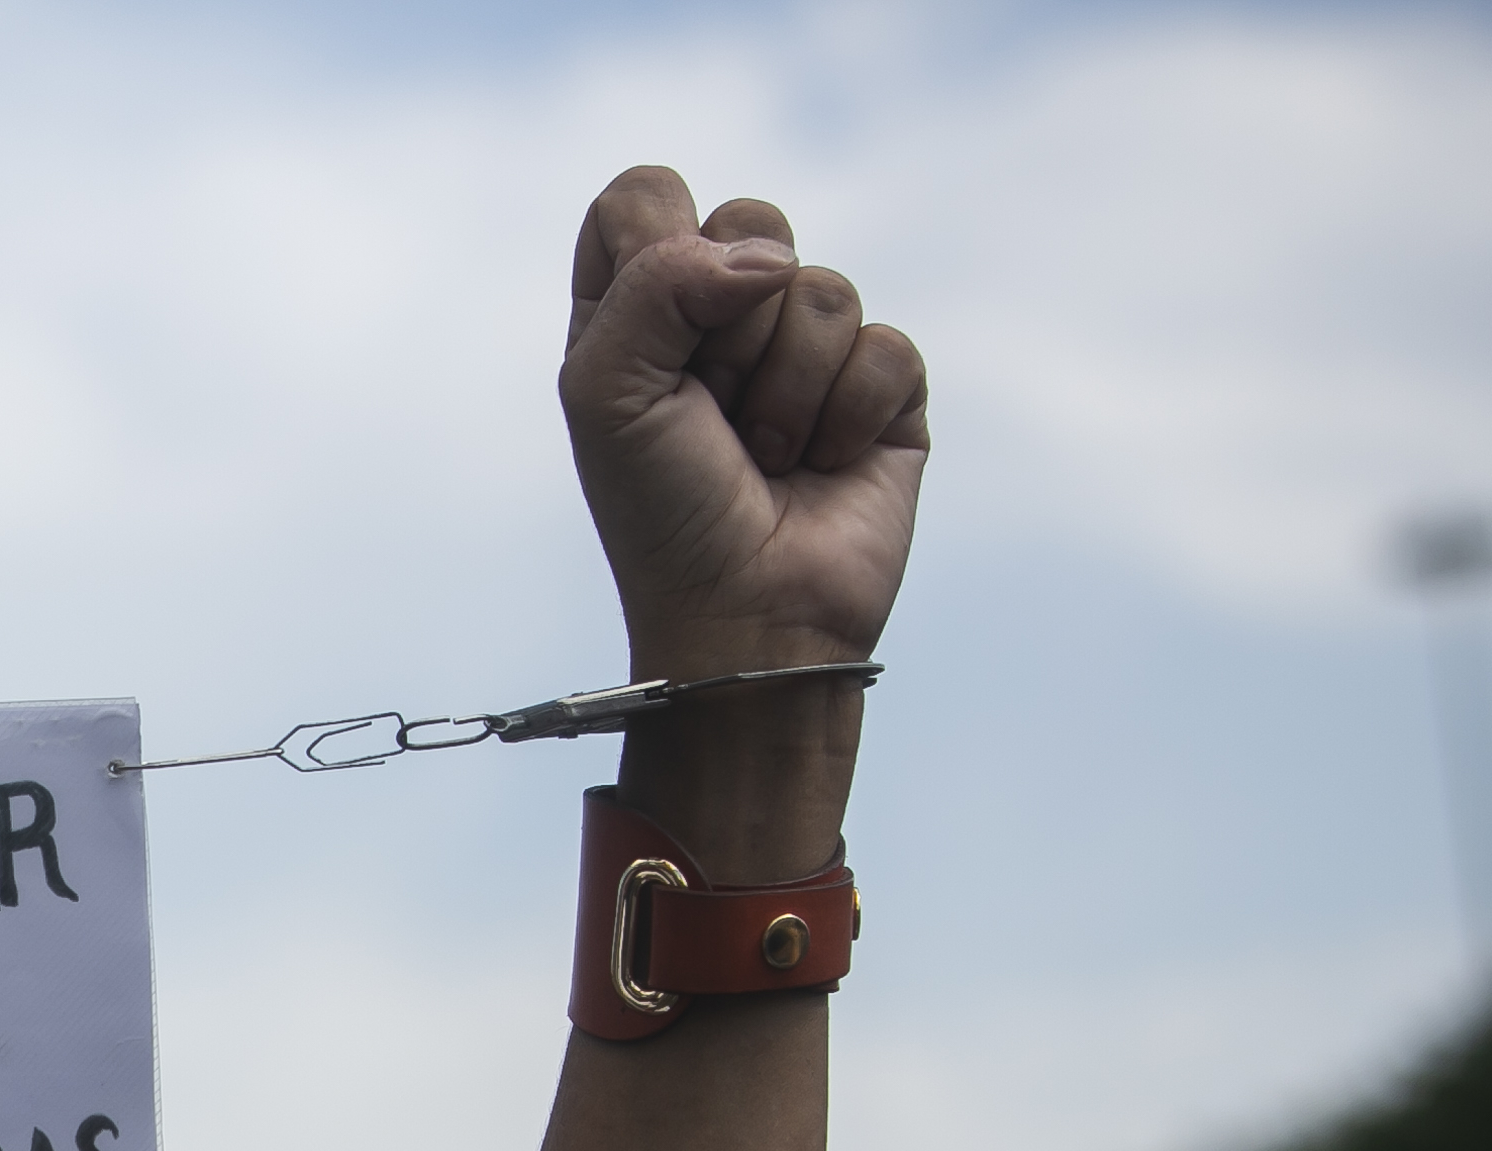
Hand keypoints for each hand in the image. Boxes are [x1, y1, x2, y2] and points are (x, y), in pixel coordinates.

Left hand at [562, 167, 928, 679]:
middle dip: (728, 329)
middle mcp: (720, 317)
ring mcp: (808, 349)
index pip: (644, 196)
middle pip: (749, 221)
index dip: (656, 242)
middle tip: (710, 410)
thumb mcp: (606, 391)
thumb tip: (765, 262)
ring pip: (824, 286)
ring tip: (765, 455)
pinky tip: (824, 466)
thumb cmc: (661, 511)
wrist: (747, 614)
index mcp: (637, 308)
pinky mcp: (883, 388)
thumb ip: (652, 284)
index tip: (652, 329)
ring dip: (785, 390)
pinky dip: (848, 415)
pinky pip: (886, 344)